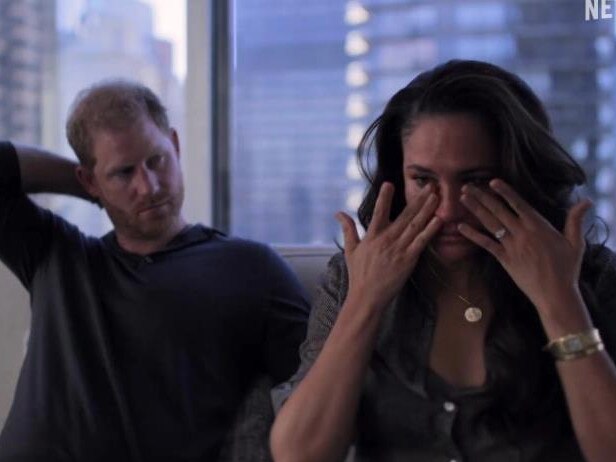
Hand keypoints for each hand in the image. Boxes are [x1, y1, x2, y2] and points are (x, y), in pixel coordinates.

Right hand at [336, 182, 441, 310]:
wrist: (366, 297)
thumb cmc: (358, 275)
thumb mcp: (350, 250)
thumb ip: (348, 229)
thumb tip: (338, 212)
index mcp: (372, 236)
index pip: (378, 212)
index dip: (384, 197)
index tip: (389, 183)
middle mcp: (386, 240)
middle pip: (405, 215)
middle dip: (418, 199)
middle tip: (430, 185)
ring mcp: (398, 250)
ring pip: (415, 225)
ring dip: (427, 210)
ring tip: (437, 196)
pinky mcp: (408, 260)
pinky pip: (421, 242)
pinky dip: (430, 230)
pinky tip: (438, 219)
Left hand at [458, 179, 591, 315]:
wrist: (555, 294)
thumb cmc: (567, 269)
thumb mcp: (575, 242)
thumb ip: (576, 220)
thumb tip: (588, 201)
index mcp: (538, 226)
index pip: (518, 204)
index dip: (505, 191)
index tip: (492, 181)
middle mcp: (522, 233)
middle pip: (498, 210)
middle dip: (482, 196)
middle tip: (466, 185)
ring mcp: (511, 246)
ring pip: (490, 224)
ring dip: (475, 210)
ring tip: (462, 198)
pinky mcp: (504, 259)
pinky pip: (486, 244)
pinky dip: (472, 235)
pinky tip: (460, 227)